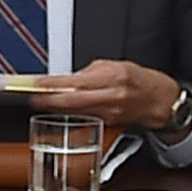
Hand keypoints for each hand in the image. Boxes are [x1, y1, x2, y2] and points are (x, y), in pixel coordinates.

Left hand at [33, 59, 182, 132]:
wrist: (158, 99)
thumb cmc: (138, 79)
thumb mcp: (113, 66)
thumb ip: (89, 72)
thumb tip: (66, 79)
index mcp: (112, 77)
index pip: (76, 82)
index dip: (54, 85)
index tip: (37, 84)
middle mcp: (111, 97)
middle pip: (73, 102)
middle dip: (49, 101)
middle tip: (33, 97)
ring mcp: (110, 114)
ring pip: (76, 112)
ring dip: (57, 108)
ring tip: (41, 102)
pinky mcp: (109, 124)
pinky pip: (85, 119)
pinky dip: (71, 114)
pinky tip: (61, 110)